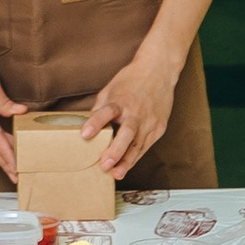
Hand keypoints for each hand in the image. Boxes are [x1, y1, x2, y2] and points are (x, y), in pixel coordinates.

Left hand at [84, 43, 180, 183]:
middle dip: (116, 151)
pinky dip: (136, 157)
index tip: (84, 134)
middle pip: (127, 134)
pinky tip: (127, 166)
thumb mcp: (110, 90)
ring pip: (138, 145)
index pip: (106, 112)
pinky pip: (146, 145)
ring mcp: (150, 121)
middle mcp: (136, 112)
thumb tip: (88, 126)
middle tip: (104, 165)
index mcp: (121, 100)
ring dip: (127, 161)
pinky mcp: (159, 127)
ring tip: (117, 174)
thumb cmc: (132, 80)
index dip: (95, 123)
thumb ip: (100, 109)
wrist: (159, 70)